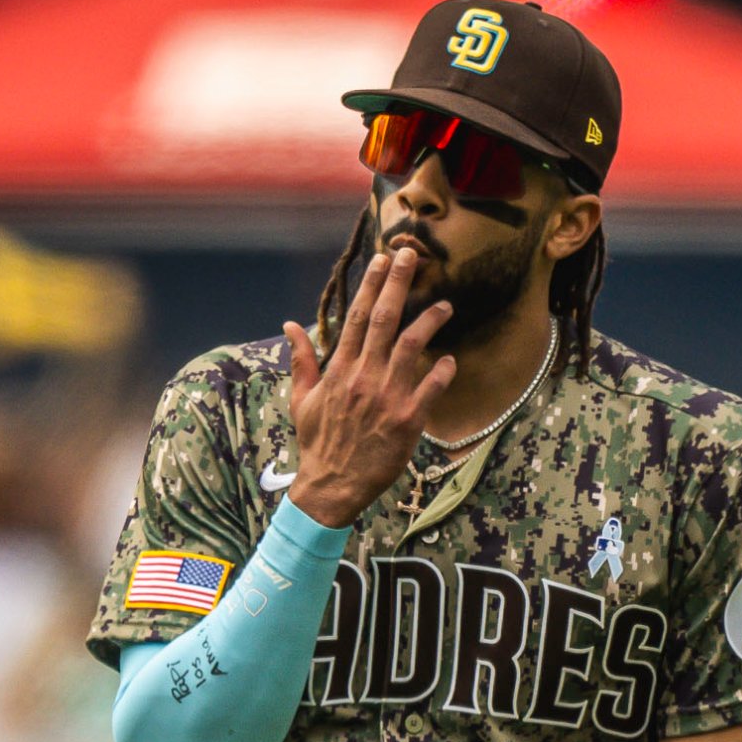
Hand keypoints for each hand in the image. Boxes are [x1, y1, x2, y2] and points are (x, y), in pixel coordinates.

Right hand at [279, 244, 453, 527]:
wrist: (331, 485)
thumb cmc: (317, 442)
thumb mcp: (302, 399)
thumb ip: (301, 360)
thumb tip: (290, 325)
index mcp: (339, 369)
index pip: (356, 316)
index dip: (370, 285)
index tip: (382, 259)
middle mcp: (363, 377)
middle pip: (383, 320)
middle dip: (397, 284)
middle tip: (411, 256)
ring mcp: (386, 397)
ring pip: (410, 347)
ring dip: (429, 322)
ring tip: (446, 305)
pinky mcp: (407, 420)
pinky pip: (430, 389)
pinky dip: (442, 372)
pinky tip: (451, 360)